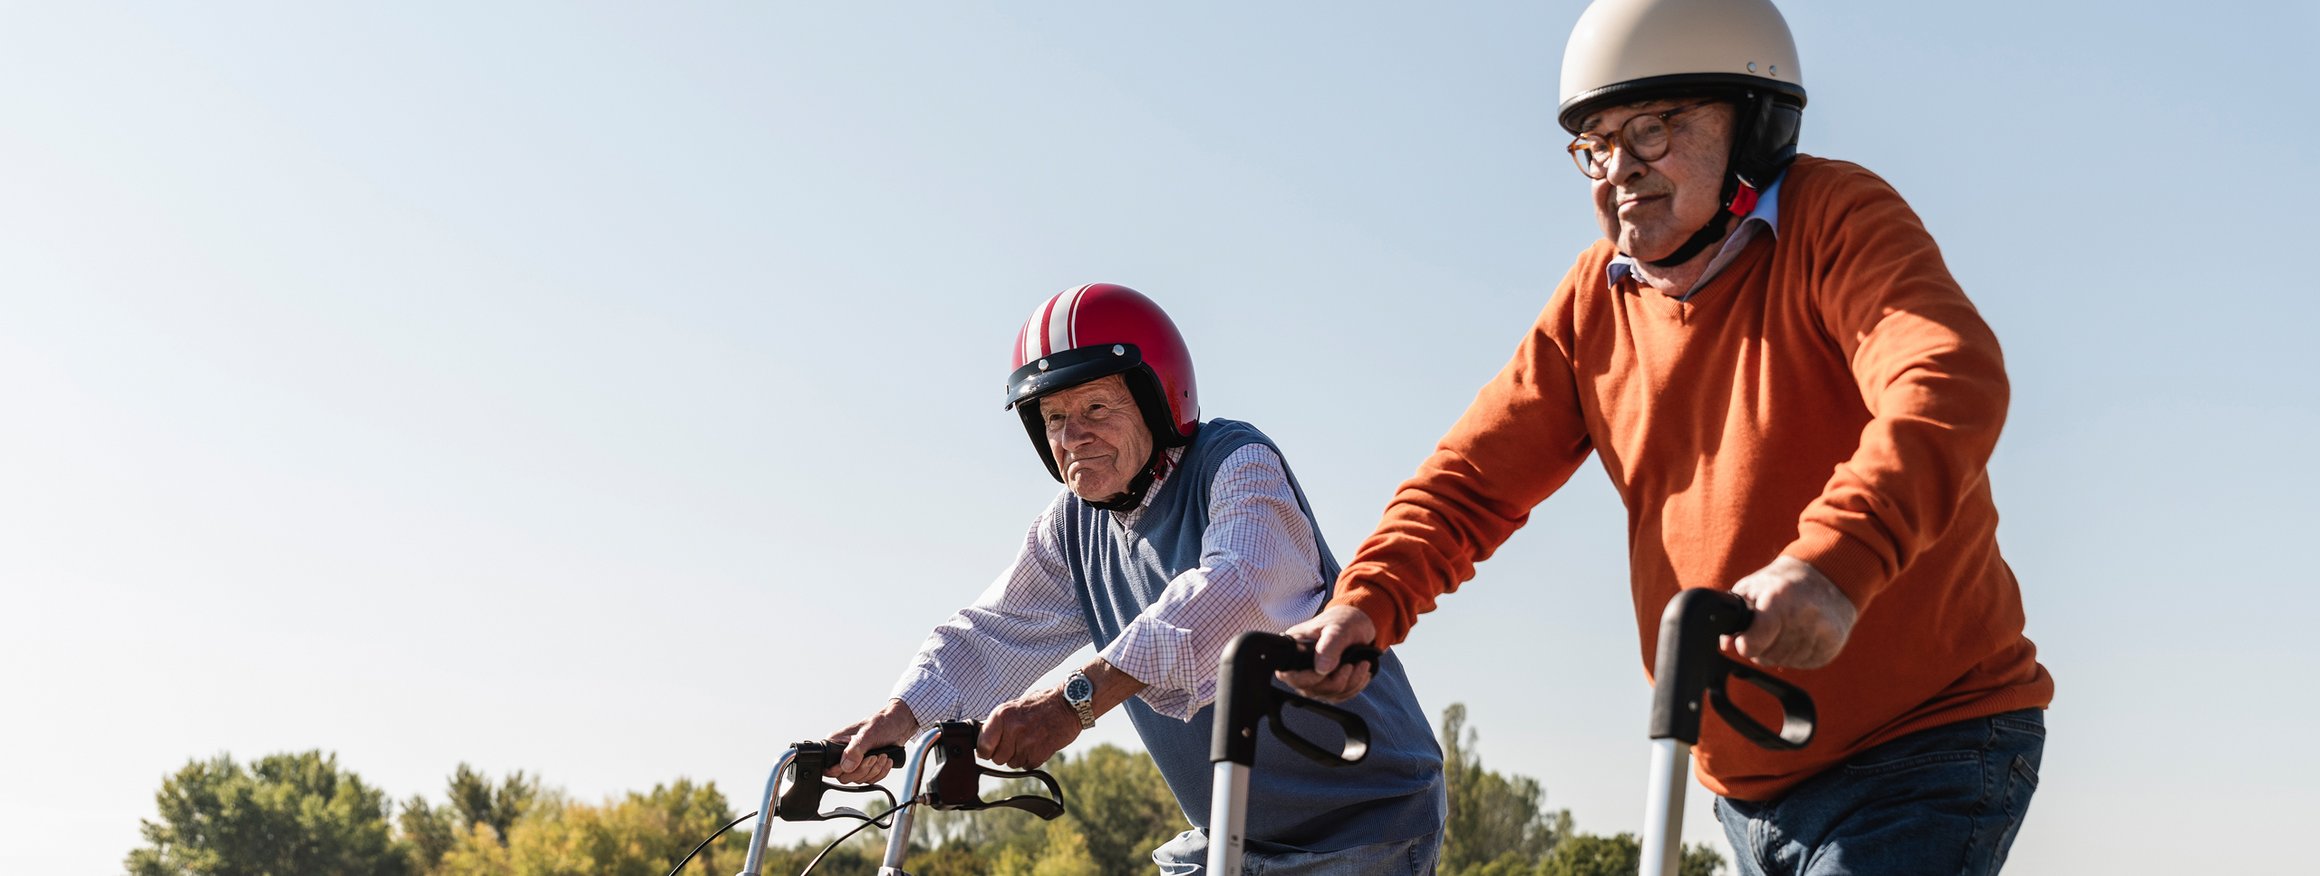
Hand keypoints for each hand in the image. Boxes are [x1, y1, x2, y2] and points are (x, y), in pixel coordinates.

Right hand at [827, 699, 916, 783]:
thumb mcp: (868, 734)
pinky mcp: (866, 767)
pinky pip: (869, 780)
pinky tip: (886, 760)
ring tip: (883, 756)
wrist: (898, 726)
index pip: (829, 767)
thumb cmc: (882, 724)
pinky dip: (880, 772)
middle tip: (874, 757)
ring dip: (873, 770)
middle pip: (844, 777)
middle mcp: (843, 754)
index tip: (858, 761)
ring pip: (858, 780)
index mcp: (836, 744)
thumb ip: (855, 750)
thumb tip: (846, 766)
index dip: (841, 770)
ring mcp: (854, 762)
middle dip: (862, 770)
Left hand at [978, 688, 1081, 768]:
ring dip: (1019, 756)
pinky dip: (1032, 759)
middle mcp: (1012, 728)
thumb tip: (983, 741)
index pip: (982, 746)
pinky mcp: (1040, 753)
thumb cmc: (1040, 704)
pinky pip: (1027, 766)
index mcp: (1002, 716)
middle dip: (1004, 753)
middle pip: (997, 759)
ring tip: (1030, 740)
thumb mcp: (1013, 707)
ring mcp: (1026, 742)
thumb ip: (998, 725)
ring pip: (1012, 763)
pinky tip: (1038, 744)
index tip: (990, 749)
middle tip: (1016, 741)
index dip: (986, 750)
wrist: (1067, 704)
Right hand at [1275, 604, 1378, 702]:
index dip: (1309, 679)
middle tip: (1351, 663)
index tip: (1330, 669)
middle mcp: (1301, 666)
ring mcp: (1314, 678)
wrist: (1358, 625)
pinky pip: (1340, 696)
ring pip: (1328, 695)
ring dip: (1350, 682)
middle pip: (1311, 690)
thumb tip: (1321, 669)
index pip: (1290, 675)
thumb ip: (1329, 646)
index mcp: (1295, 648)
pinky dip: (1355, 686)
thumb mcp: (1338, 628)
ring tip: (1361, 663)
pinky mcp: (1329, 685)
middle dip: (1337, 680)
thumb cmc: (1344, 621)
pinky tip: (1361, 670)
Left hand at [1727, 556, 1858, 669]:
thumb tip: (1727, 644)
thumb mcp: (1751, 589)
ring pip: (1786, 661)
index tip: (1744, 641)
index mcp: (1779, 598)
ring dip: (1779, 653)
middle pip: (1769, 655)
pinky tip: (1799, 636)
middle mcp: (1804, 614)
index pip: (1756, 640)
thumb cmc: (1781, 584)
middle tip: (1765, 632)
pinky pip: (1805, 663)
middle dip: (1761, 649)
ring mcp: (1822, 630)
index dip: (1746, 645)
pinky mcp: (1833, 643)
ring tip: (1783, 630)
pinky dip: (1797, 655)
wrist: (1825, 577)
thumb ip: (1734, 616)